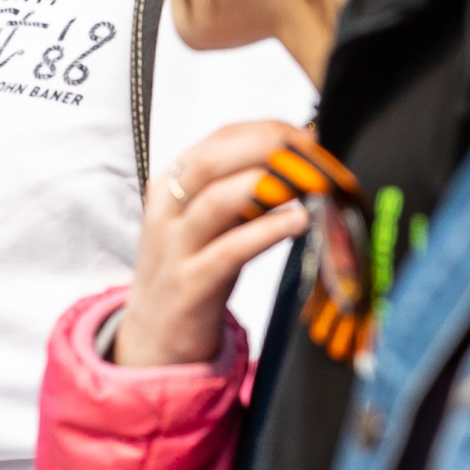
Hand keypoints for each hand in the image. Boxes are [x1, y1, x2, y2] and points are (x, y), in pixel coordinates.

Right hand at [114, 121, 324, 367]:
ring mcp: (175, 247)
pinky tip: (299, 220)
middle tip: (316, 155)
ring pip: (218, 198)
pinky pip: (231, 249)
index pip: (220, 138)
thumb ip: (243, 193)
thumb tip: (302, 163)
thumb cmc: (192, 271)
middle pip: (215, 158)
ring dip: (273, 184)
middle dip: (270, 147)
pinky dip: (267, 230)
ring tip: (313, 183)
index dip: (269, 131)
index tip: (311, 136)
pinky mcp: (191, 284)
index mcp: (170, 184)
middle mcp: (167, 209)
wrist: (153, 339)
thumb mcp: (210, 225)